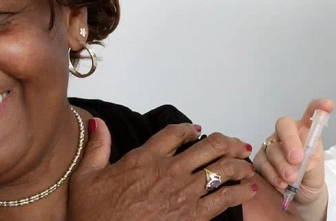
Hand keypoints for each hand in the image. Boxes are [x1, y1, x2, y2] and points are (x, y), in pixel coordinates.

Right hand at [67, 119, 257, 220]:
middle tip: (236, 146)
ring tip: (247, 167)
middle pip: (210, 145)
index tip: (197, 130)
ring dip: (239, 165)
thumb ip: (97, 148)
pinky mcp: (195, 214)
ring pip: (223, 168)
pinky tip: (249, 190)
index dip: (190, 129)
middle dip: (228, 143)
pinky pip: (225, 197)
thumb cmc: (93, 213)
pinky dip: (241, 192)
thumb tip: (97, 123)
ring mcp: (185, 192)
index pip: (176, 133)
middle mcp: (170, 170)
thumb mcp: (86, 177)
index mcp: (146, 158)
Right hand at [253, 99, 334, 205]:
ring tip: (291, 179)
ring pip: (272, 148)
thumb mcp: (316, 173)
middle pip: (284, 125)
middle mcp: (287, 134)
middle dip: (290, 141)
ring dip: (282, 165)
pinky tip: (281, 183)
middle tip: (297, 159)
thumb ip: (311, 165)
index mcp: (306, 132)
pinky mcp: (260, 159)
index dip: (318, 107)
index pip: (311, 114)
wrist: (300, 197)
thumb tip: (301, 162)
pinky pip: (262, 162)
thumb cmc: (310, 178)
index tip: (328, 105)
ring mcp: (272, 145)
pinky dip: (272, 174)